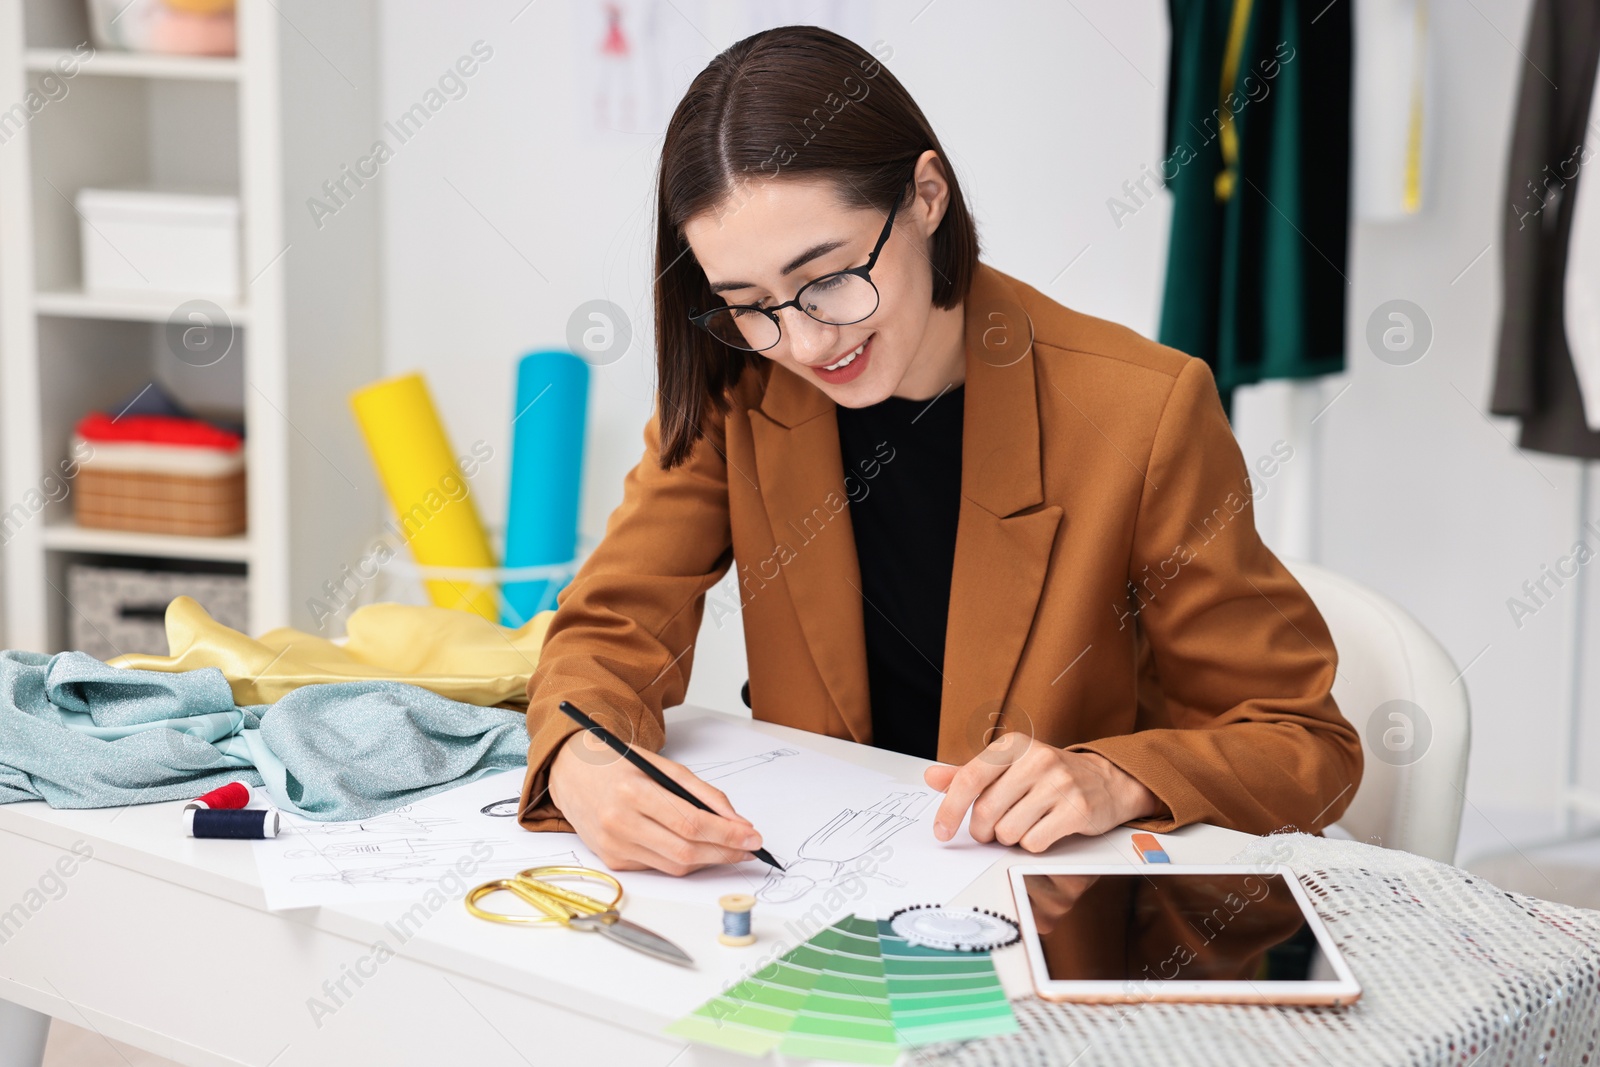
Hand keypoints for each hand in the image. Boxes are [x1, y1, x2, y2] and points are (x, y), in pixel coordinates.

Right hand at [548, 730, 762, 874]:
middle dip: (725, 852)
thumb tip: (737, 822)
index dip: (727, 834)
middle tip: (749, 848)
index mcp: (634, 792)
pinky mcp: (612, 861)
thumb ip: (702, 793)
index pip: (691, 823)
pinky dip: (681, 860)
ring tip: (729, 849)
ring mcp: (613, 846)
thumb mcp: (664, 765)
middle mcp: (620, 823)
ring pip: (674, 866)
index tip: (753, 837)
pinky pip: (657, 867)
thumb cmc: (619, 764)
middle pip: (685, 851)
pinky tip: (695, 848)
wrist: (570, 772)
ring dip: (708, 860)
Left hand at [923, 732, 1163, 851]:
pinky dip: (1032, 845)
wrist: (1106, 780)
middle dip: (983, 830)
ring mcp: (1059, 784)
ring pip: (1009, 832)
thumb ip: (968, 774)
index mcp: (1013, 745)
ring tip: (1023, 825)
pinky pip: (1034, 843)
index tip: (941, 832)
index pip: (969, 779)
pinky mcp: (1077, 810)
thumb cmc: (1047, 776)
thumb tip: (930, 777)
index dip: (950, 809)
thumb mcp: (1008, 766)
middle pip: (986, 812)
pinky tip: (1043, 830)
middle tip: (991, 830)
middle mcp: (1036, 759)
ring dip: (1009, 838)